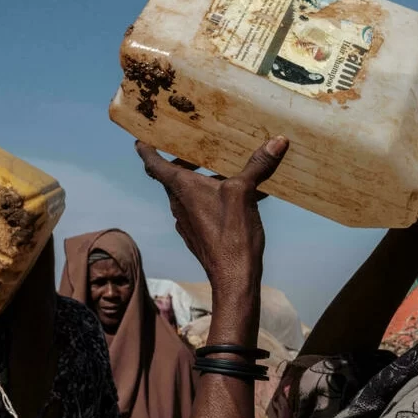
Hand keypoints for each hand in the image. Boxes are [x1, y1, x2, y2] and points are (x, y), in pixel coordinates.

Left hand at [137, 137, 288, 295]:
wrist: (234, 277)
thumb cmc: (232, 234)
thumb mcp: (245, 193)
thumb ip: (257, 166)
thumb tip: (277, 141)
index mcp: (182, 188)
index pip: (154, 163)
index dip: (146, 149)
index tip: (139, 139)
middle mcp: (179, 203)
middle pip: (173, 176)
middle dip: (183, 160)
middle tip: (197, 146)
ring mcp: (187, 221)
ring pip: (189, 192)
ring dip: (202, 178)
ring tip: (225, 168)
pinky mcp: (199, 234)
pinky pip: (202, 207)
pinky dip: (214, 196)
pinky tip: (240, 197)